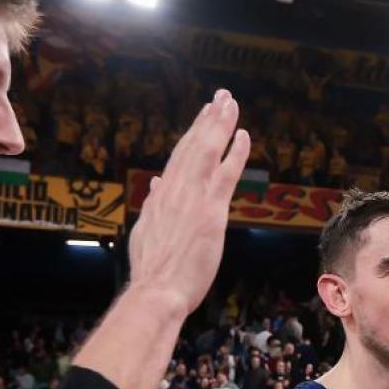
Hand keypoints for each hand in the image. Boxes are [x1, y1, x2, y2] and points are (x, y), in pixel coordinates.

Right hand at [126, 90, 250, 314]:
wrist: (156, 291)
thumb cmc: (153, 270)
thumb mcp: (146, 231)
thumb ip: (153, 206)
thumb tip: (156, 185)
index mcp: (162, 196)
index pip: (180, 157)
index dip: (193, 133)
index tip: (204, 115)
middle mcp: (175, 190)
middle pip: (193, 146)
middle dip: (208, 119)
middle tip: (221, 97)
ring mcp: (192, 199)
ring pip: (207, 152)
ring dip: (220, 124)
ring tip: (230, 102)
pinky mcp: (210, 212)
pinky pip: (225, 175)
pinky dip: (234, 153)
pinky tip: (243, 135)